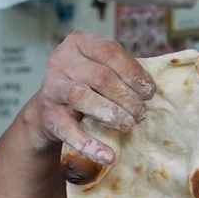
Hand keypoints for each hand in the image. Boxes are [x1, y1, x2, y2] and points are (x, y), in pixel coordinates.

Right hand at [27, 30, 154, 164]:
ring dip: (111, 114)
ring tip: (128, 125)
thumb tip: (149, 89)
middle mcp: (61, 60)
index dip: (133, 73)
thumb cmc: (86, 83)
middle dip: (126, 97)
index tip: (149, 92)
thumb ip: (122, 71)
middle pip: (100, 77)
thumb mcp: (101, 67)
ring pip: (83, 97)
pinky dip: (91, 146)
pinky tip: (109, 156)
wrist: (51, 108)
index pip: (109, 52)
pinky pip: (70, 131)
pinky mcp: (49, 116)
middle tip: (141, 113)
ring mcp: (51, 88)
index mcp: (79, 41)